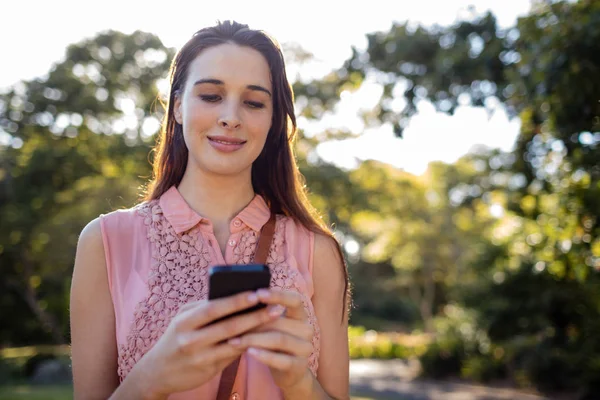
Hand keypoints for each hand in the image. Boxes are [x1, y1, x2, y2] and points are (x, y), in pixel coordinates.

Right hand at [131, 291, 285, 397]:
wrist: (156, 372)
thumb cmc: (176, 338)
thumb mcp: (183, 320)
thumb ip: (204, 309)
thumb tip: (236, 296)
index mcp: (184, 320)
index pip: (214, 307)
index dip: (237, 300)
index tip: (258, 292)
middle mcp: (190, 339)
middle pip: (228, 325)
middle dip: (254, 315)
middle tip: (275, 307)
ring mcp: (199, 356)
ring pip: (234, 342)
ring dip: (256, 331)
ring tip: (274, 321)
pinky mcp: (207, 370)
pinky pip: (232, 356)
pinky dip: (248, 345)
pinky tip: (263, 337)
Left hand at [228, 289, 313, 390]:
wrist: (288, 372)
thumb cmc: (274, 343)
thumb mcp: (271, 327)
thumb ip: (263, 314)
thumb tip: (242, 299)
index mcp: (301, 315)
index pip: (295, 300)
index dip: (278, 295)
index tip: (258, 293)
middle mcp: (307, 329)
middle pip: (280, 321)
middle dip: (254, 322)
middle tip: (232, 323)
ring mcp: (305, 348)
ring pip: (279, 339)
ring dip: (254, 339)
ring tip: (234, 340)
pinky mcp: (300, 366)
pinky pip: (281, 360)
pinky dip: (263, 356)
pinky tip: (248, 352)